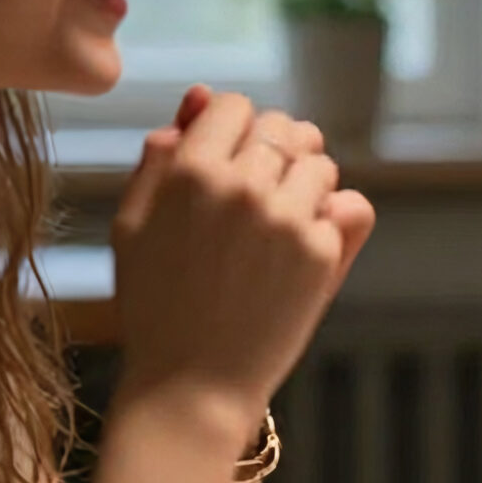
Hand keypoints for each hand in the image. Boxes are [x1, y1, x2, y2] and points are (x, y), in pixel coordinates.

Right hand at [111, 89, 367, 427]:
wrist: (191, 386)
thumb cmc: (156, 303)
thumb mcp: (134, 224)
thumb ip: (161, 155)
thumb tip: (198, 96)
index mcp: (190, 170)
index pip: (234, 104)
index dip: (232, 130)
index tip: (227, 163)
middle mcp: (243, 186)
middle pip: (283, 128)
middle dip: (273, 152)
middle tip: (255, 198)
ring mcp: (288, 218)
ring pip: (320, 163)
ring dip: (305, 185)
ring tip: (275, 229)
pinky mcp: (324, 253)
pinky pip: (347, 206)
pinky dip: (331, 222)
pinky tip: (301, 251)